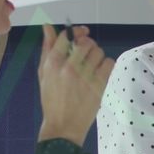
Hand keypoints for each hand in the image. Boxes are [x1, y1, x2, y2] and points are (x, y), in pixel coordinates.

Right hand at [36, 23, 114, 142]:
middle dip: (88, 46)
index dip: (77, 32)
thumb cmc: (51, 100)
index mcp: (53, 63)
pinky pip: (109, 63)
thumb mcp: (44, 74)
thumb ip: (47, 49)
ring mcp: (85, 77)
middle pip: (86, 42)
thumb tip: (47, 26)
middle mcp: (69, 68)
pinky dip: (106, 65)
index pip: (67, 36)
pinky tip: (99, 73)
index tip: (82, 34)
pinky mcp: (98, 86)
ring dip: (97, 56)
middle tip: (86, 55)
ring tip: (92, 67)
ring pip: (99, 52)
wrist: (62, 127)